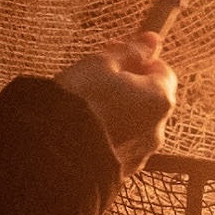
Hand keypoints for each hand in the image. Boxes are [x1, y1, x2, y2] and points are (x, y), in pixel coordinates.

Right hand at [57, 31, 176, 173]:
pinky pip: (121, 146)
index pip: (163, 70)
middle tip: (99, 75)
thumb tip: (152, 41)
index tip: (117, 52)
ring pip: (135, 123)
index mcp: (159, 100)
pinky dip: (110, 135)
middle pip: (150, 98)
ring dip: (119, 111)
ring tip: (87, 104)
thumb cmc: (78, 103)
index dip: (140, 58)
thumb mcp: (101, 65)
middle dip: (129, 84)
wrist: (51, 154)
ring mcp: (140, 154)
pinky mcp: (122, 173)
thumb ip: (130, 52)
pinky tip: (86, 129)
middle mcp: (157, 130)